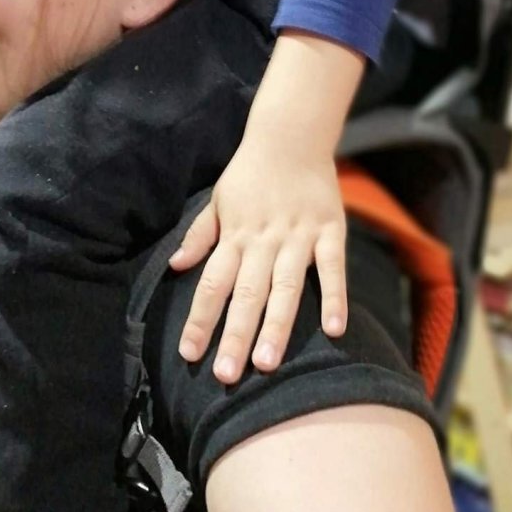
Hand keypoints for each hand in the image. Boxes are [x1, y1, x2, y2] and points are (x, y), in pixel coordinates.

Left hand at [168, 135, 347, 383]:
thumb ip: (199, 235)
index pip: (211, 283)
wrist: (291, 136)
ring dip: (276, 325)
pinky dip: (334, 297)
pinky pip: (333, 268)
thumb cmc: (250, 173)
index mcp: (235, 235)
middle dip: (235, 335)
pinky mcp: (330, 231)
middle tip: (227, 375)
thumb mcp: (218, 200)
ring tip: (267, 363)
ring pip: (285, 287)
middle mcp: (264, 240)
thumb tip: (176, 266)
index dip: (200, 319)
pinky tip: (334, 329)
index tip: (190, 354)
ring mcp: (298, 237)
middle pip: (246, 293)